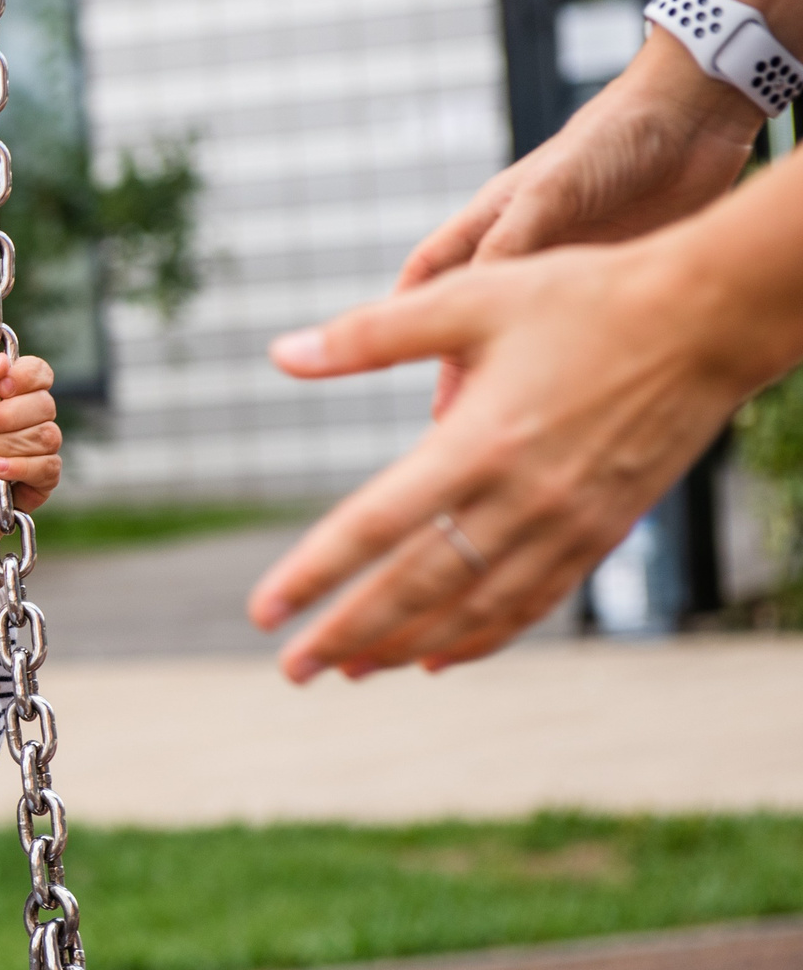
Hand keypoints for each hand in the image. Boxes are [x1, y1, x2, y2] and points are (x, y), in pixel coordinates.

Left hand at [0, 353, 61, 590]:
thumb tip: (1, 362)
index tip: (0, 388)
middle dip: (6, 417)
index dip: (25, 377)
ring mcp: (40, 448)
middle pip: (44, 403)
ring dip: (5, 445)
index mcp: (9, 394)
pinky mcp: (44, 478)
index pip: (38, 371)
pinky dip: (18, 467)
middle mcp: (29, 417)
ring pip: (47, 434)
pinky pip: (48, 465)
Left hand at [247, 238, 754, 680]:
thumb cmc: (582, 298)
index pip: (376, 526)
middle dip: (349, 635)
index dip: (315, 574)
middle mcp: (522, 499)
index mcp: (478, 443)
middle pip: (419, 587)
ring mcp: (566, 525)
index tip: (264, 612)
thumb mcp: (470, 298)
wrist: (705, 320)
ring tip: (350, 671)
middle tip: (292, 669)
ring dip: (407, 645)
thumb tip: (281, 353)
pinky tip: (438, 656)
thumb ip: (370, 334)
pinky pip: (531, 603)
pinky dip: (481, 637)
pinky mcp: (600, 534)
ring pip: (474, 608)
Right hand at [399, 42, 756, 412]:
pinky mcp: (611, 288)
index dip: (398, 316)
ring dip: (513, 378)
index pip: (428, 276)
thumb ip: (510, 244)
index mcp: (491, 226)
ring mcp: (566, 274)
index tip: (376, 361)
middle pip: (472, 319)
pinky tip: (570, 400)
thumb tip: (463, 306)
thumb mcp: (553, 192)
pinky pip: (580, 339)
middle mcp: (521, 253)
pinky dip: (569, 371)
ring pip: (526, 338)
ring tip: (503, 426)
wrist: (694, 123)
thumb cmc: (612, 141)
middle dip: (455, 369)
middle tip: (447, 422)